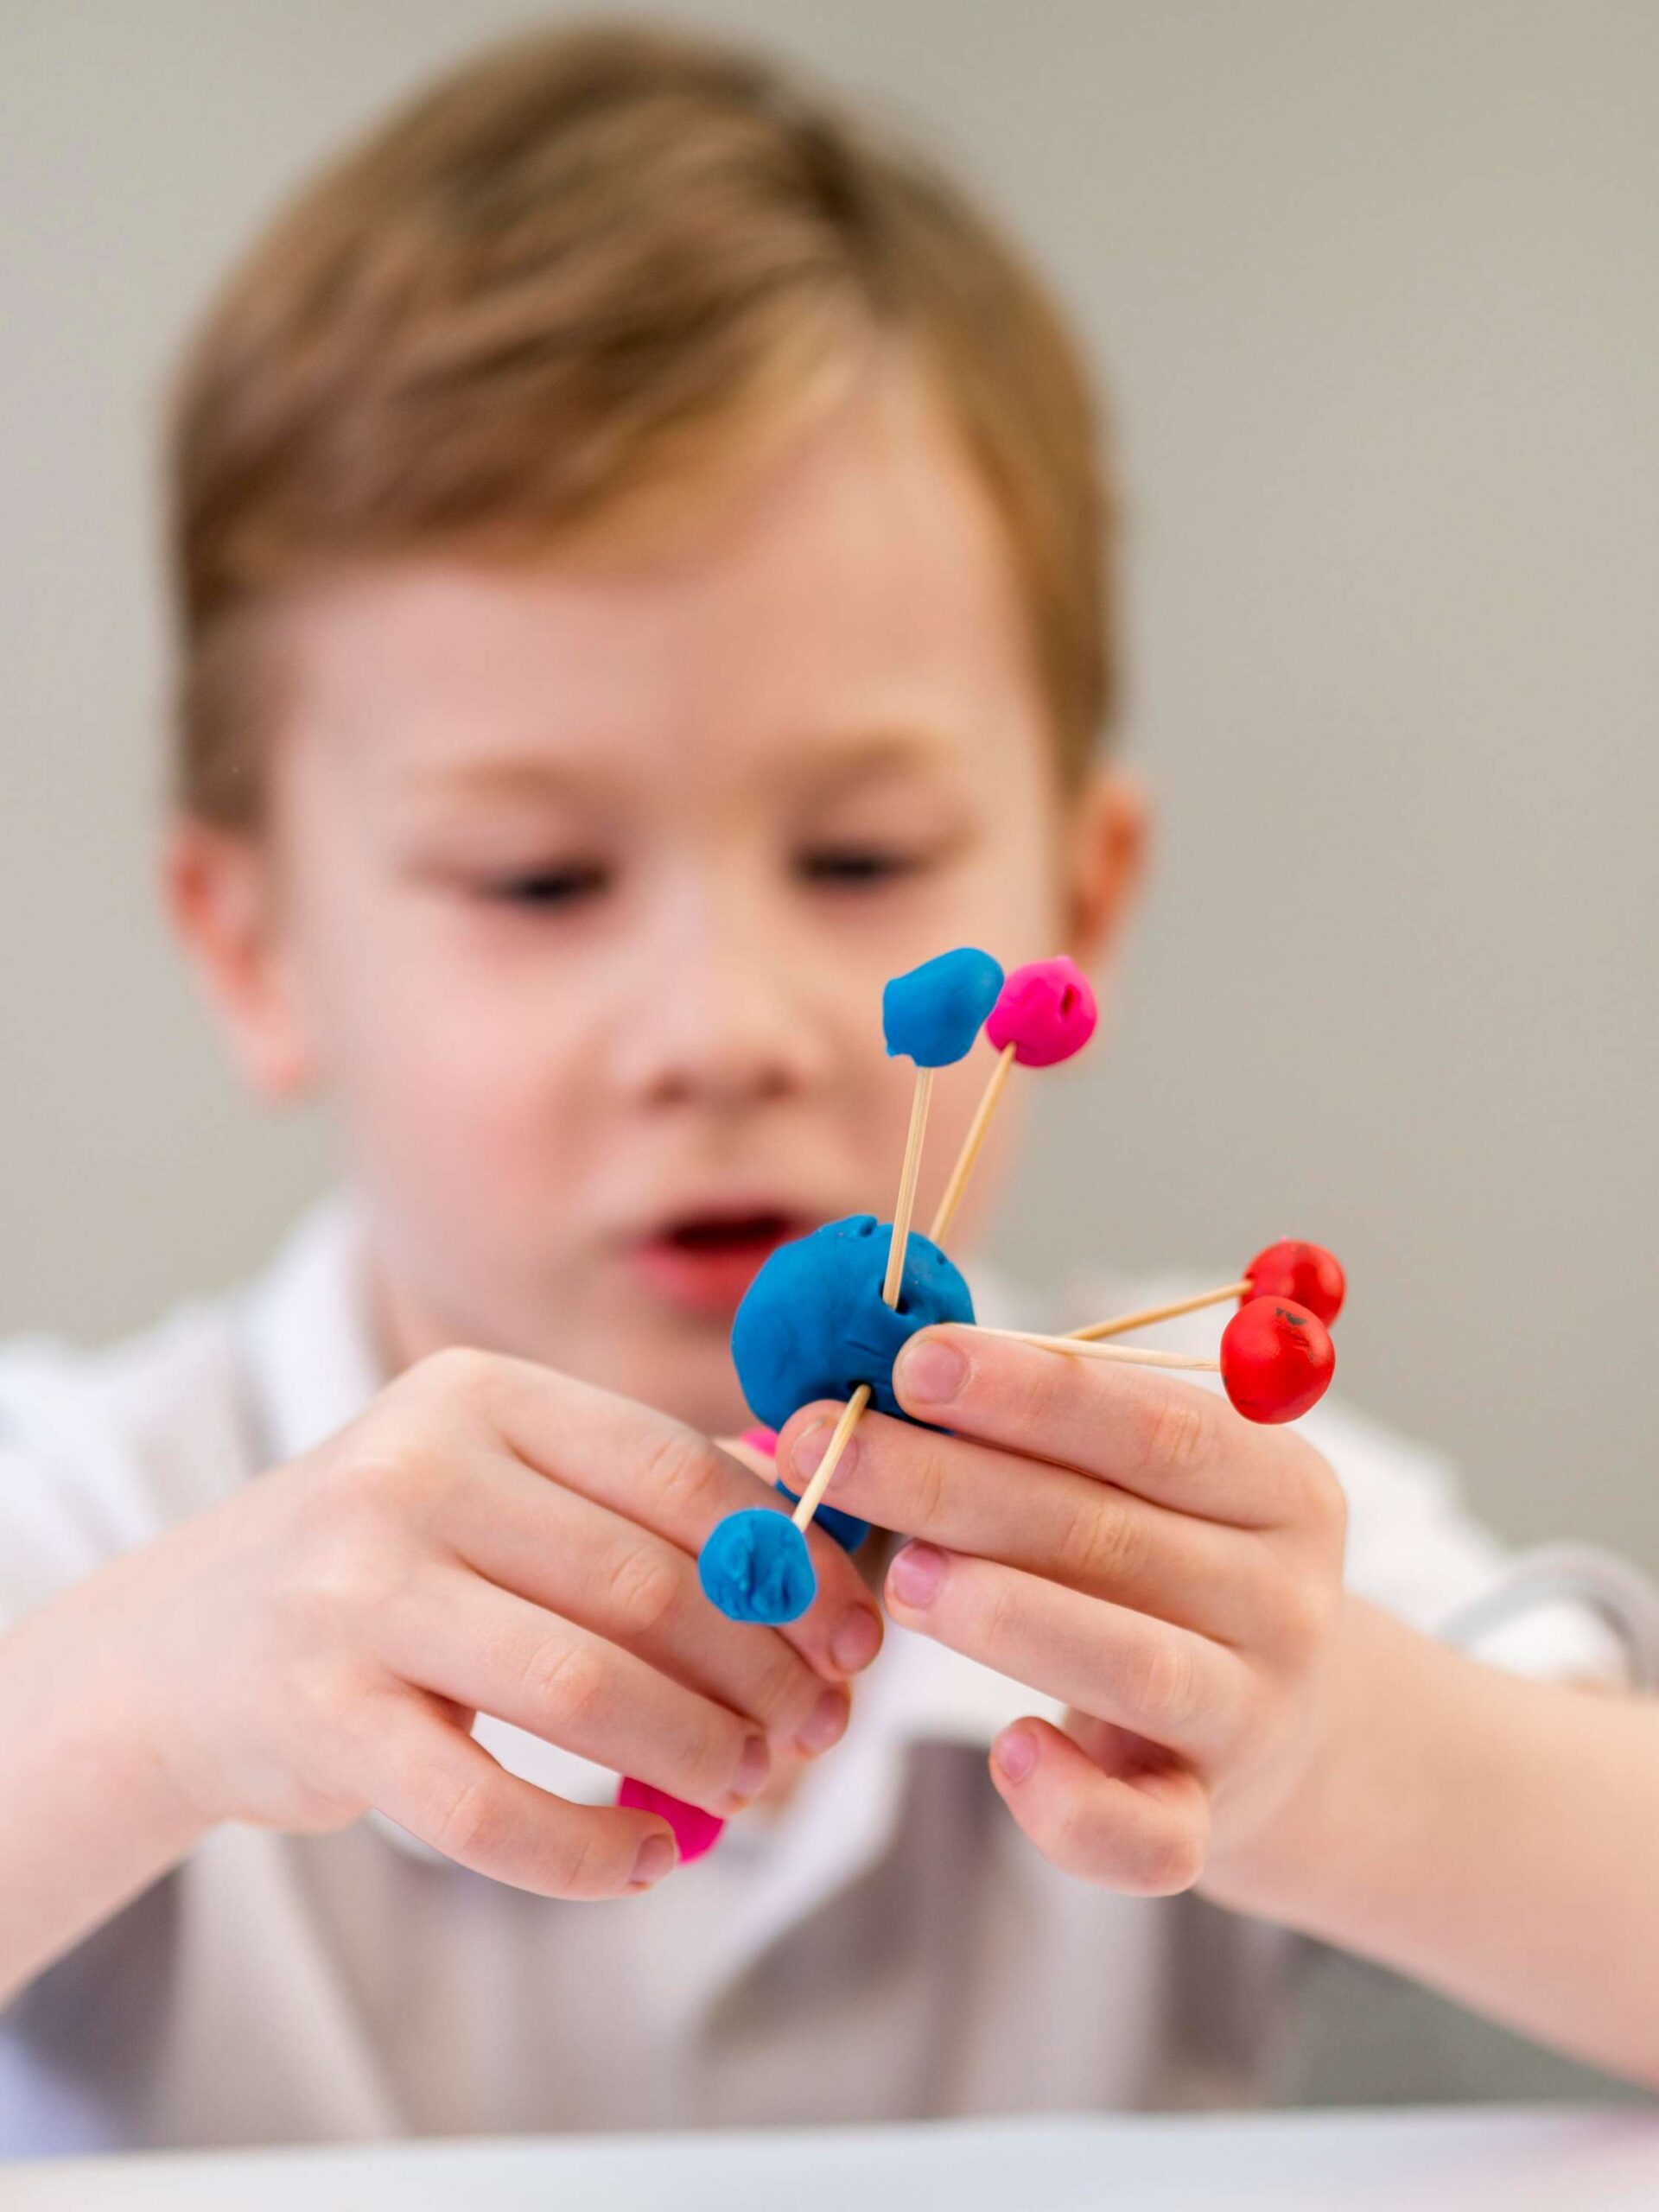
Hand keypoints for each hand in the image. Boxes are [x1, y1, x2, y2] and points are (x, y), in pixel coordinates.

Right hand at [88, 1349, 881, 1898]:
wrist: (181, 1648)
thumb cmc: (386, 1565)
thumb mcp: (492, 1485)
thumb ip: (632, 1502)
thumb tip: (817, 1557)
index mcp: (477, 1395)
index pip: (680, 1473)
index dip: (793, 1565)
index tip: (857, 1639)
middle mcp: (411, 1473)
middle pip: (647, 1585)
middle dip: (761, 1672)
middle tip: (815, 1730)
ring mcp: (354, 1592)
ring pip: (584, 1689)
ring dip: (695, 1755)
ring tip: (746, 1789)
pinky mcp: (318, 1716)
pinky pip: (487, 1807)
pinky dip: (588, 1849)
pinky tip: (644, 1861)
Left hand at [778, 1325, 1345, 1895]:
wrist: (1282, 1731)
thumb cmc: (1170, 1566)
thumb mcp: (1149, 1487)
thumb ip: (1055, 1435)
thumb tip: (901, 1373)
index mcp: (1280, 1488)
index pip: (1159, 1425)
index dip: (1033, 1392)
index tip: (914, 1362)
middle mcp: (1283, 1600)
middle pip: (1114, 1534)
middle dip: (955, 1484)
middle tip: (835, 1451)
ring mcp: (1253, 1718)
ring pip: (1136, 1665)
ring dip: (1009, 1616)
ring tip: (898, 1575)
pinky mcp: (1208, 1823)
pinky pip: (1148, 1834)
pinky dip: (1074, 1803)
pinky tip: (1007, 1752)